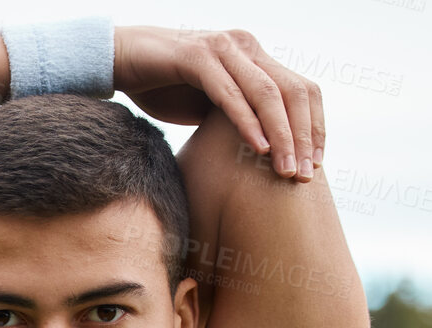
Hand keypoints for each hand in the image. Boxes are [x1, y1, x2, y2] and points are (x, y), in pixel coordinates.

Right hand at [114, 26, 323, 180]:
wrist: (118, 58)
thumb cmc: (160, 84)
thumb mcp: (206, 103)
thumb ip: (234, 114)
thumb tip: (259, 149)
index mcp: (255, 56)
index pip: (301, 90)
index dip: (313, 127)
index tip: (314, 164)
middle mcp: (246, 46)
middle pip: (293, 92)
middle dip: (303, 136)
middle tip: (304, 176)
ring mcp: (224, 48)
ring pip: (267, 93)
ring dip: (280, 135)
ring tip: (284, 170)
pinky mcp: (197, 55)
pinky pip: (229, 93)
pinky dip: (246, 122)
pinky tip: (257, 148)